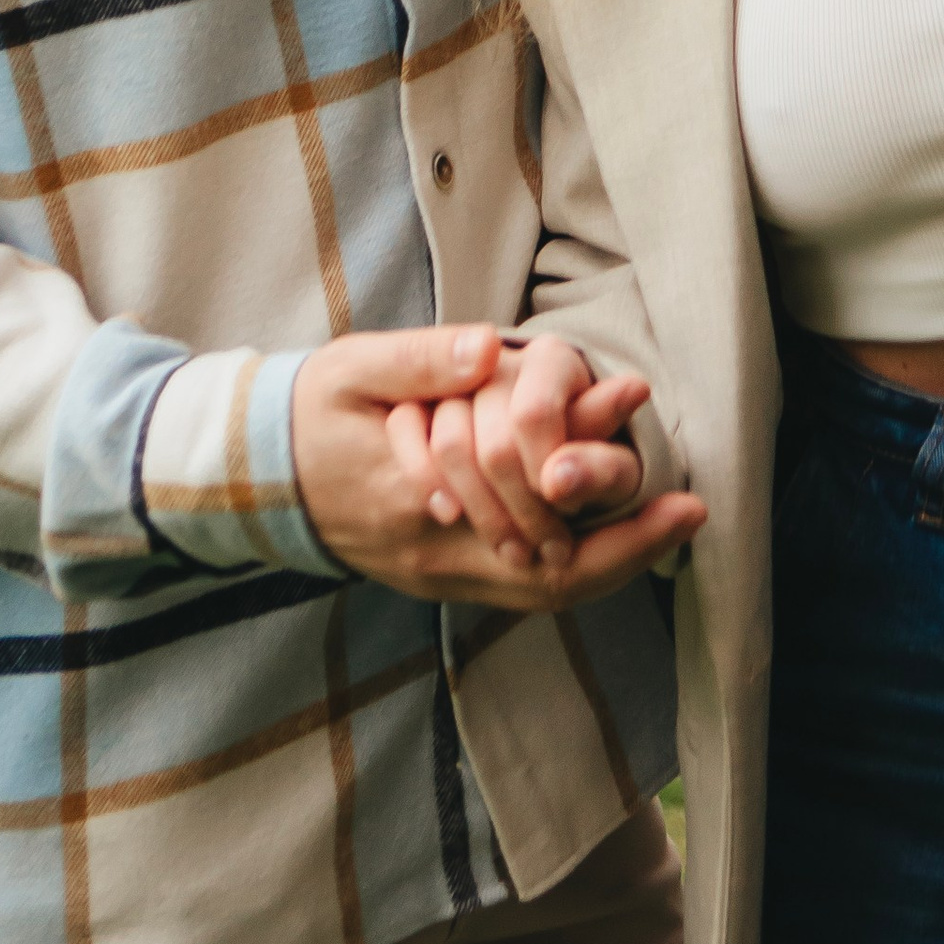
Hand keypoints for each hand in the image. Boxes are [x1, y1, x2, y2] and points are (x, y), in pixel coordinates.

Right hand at [290, 324, 704, 608]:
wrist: (252, 476)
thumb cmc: (310, 413)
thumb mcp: (354, 369)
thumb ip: (422, 361)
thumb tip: (487, 351)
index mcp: (416, 504)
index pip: (535, 538)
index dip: (613, 528)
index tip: (678, 496)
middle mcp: (432, 557)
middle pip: (549, 582)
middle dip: (627, 552)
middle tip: (691, 512)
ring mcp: (431, 576)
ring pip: (534, 592)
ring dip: (604, 560)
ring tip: (666, 518)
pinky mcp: (432, 574)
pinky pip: (511, 584)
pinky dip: (567, 562)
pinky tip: (605, 529)